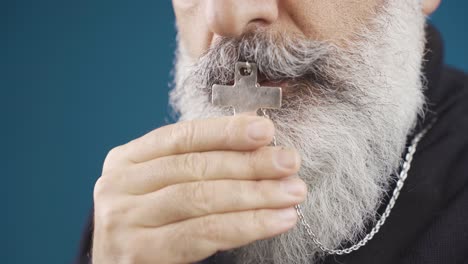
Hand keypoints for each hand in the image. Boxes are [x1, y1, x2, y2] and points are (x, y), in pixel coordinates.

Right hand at [92, 115, 305, 263]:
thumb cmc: (152, 221)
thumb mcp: (165, 185)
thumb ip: (199, 162)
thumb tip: (256, 134)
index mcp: (127, 159)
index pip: (182, 136)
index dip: (226, 131)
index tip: (266, 130)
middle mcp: (118, 185)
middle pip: (194, 166)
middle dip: (248, 163)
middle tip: (289, 163)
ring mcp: (124, 219)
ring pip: (200, 198)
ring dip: (254, 194)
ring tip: (291, 192)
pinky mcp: (138, 252)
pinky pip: (202, 234)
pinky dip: (245, 226)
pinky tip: (275, 220)